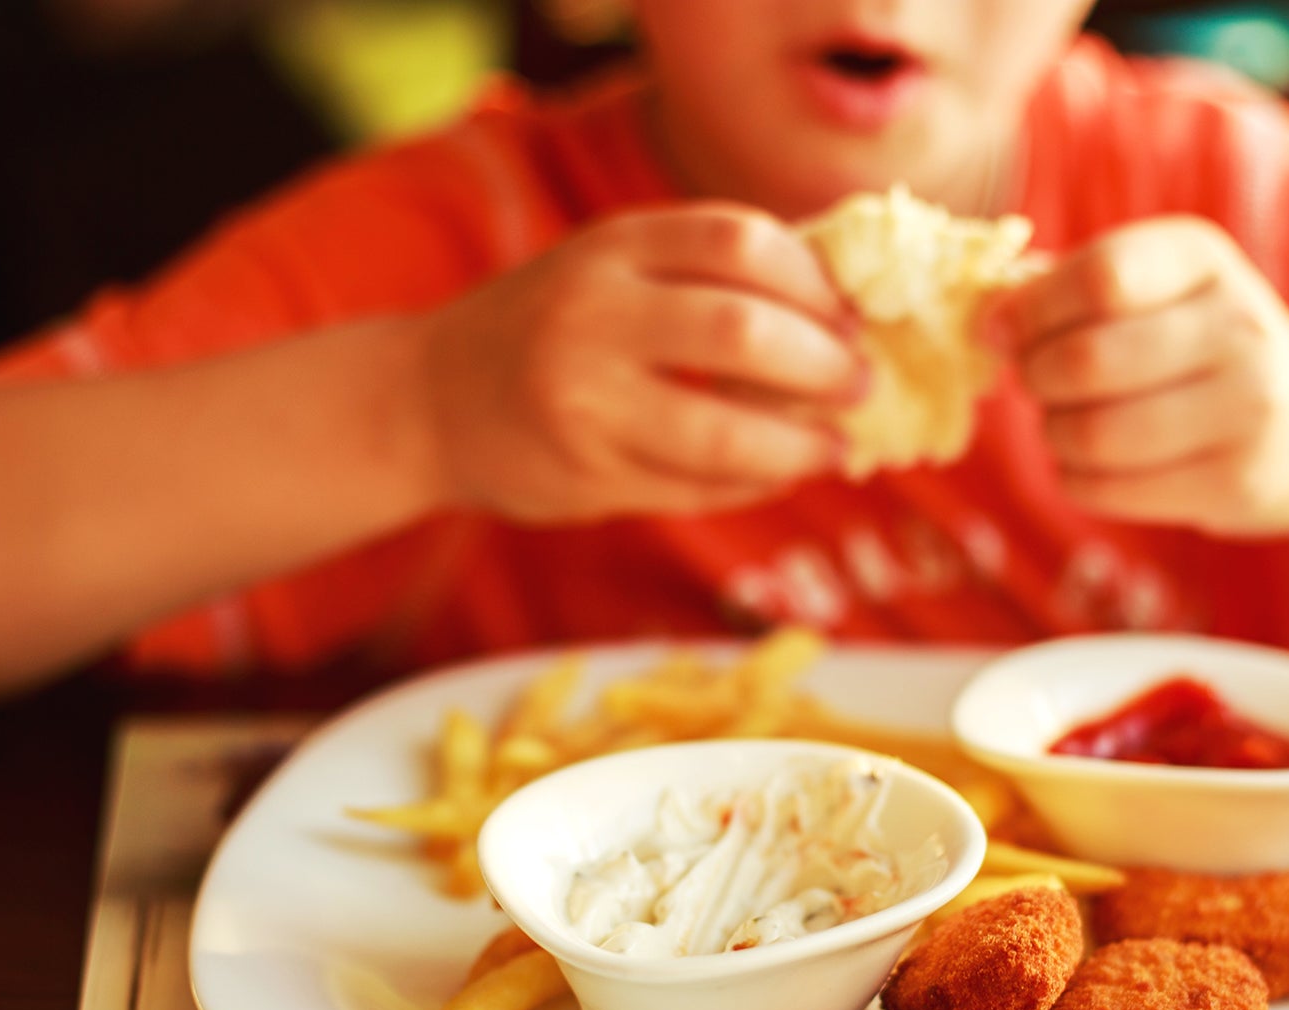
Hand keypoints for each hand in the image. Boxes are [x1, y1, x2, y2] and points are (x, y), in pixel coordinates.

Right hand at [416, 205, 863, 522]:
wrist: (428, 398)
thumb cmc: (551, 326)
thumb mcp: (614, 267)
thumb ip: (706, 275)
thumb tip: (846, 308)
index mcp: (612, 246)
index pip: (740, 242)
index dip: (815, 282)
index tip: (851, 314)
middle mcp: (593, 315)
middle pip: (741, 332)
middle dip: (823, 365)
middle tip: (860, 383)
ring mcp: (586, 401)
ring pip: (724, 431)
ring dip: (800, 445)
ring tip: (835, 446)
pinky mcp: (586, 475)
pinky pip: (697, 487)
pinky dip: (756, 483)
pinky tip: (779, 473)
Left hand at [1000, 216, 1288, 534]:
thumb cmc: (1199, 347)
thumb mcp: (1153, 290)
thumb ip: (1067, 288)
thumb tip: (982, 314)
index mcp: (1203, 258)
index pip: (1099, 278)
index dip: (1029, 310)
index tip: (997, 331)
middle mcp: (1237, 326)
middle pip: (1086, 359)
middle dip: (1034, 379)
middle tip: (1036, 385)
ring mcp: (1246, 408)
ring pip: (1093, 433)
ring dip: (1053, 435)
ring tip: (1064, 425)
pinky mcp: (1234, 481)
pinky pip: (1109, 489)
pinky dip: (1074, 479)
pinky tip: (1089, 464)